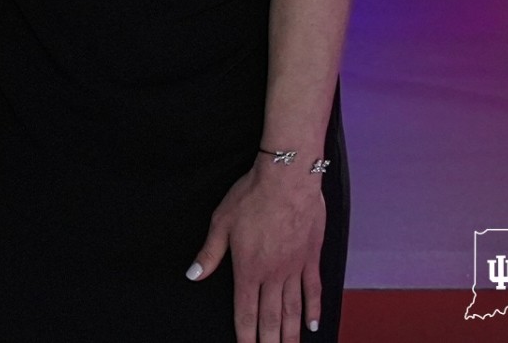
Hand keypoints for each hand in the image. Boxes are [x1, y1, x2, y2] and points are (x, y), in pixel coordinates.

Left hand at [186, 164, 325, 341]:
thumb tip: (193, 274)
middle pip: (271, 318)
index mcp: (248, 269)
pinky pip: (313, 290)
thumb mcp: (222, 221)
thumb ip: (210, 252)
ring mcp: (294, 268)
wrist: (287, 180)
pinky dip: (314, 310)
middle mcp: (272, 275)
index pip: (245, 312)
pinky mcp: (311, 258)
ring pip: (293, 310)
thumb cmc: (251, 197)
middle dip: (269, 342)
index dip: (245, 336)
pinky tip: (313, 326)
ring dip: (291, 334)